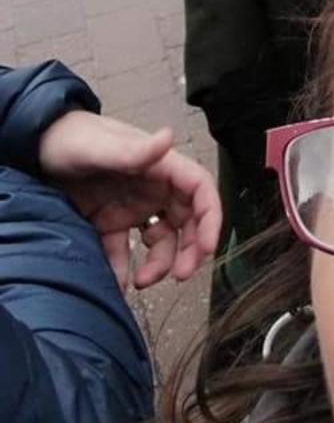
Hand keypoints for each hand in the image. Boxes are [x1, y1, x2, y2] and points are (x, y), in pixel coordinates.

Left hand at [39, 111, 221, 290]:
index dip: (211, 216)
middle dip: (190, 249)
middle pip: (187, 220)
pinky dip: (123, 270)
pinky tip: (116, 285)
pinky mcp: (110, 222)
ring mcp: (133, 206)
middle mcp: (153, 187)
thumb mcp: (100, 146)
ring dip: (159, 264)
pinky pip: (124, 251)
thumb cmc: (70, 137)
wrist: (34, 147)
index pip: (199, 188)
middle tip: (182, 275)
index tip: (208, 246)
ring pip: (161, 240)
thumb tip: (170, 137)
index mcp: (159, 165)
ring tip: (140, 283)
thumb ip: (134, 150)